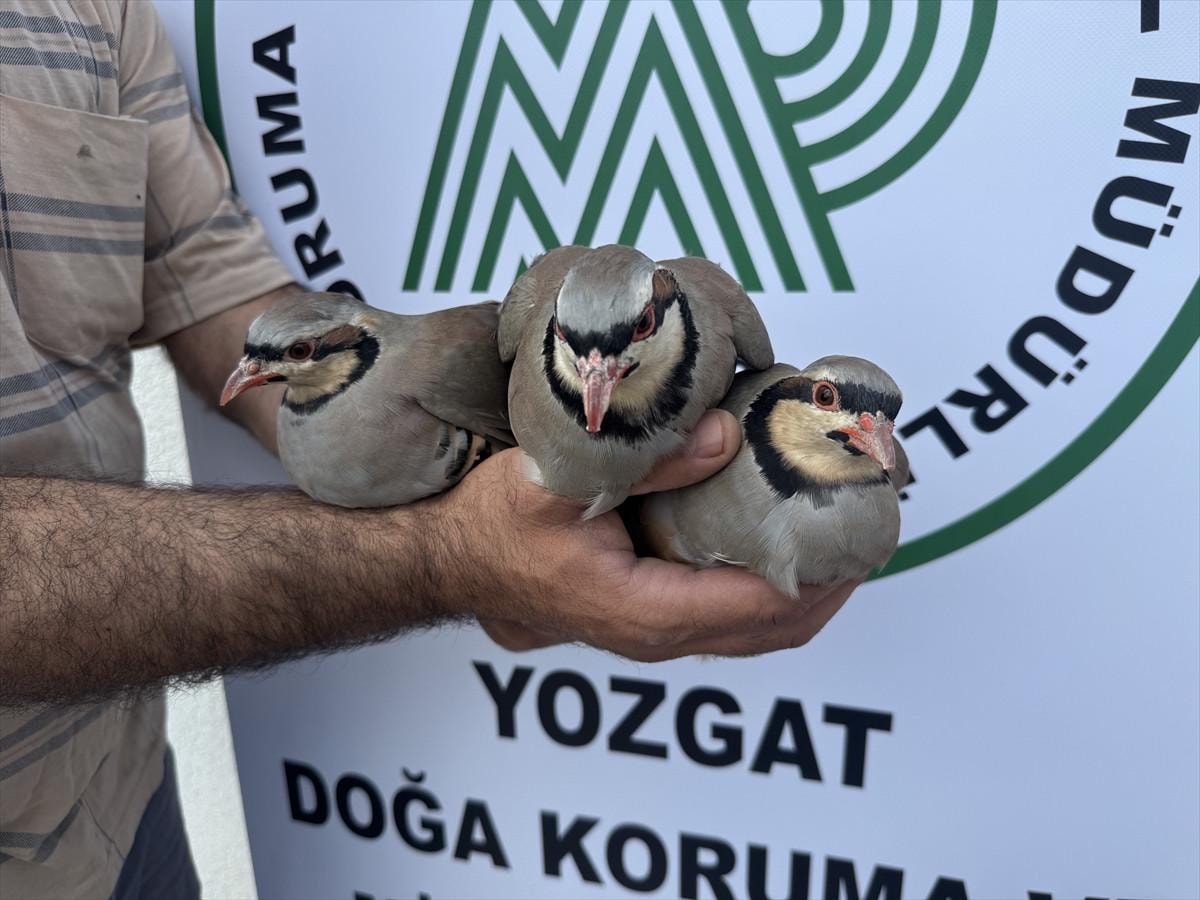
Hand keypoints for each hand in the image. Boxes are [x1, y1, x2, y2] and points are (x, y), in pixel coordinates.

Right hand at [433, 410, 859, 660]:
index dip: (826, 570)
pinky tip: (777, 531)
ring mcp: (657, 628)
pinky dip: (771, 579)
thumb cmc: (492, 527)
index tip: (861, 524)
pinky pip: (732, 608)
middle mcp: (661, 632)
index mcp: (648, 611)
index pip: (769, 606)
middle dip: (834, 582)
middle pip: (780, 629)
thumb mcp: (559, 483)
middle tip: (868, 522)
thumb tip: (728, 435)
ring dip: (808, 584)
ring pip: (760, 625)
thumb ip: (644, 461)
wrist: (449, 558)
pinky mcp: (650, 610)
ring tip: (838, 527)